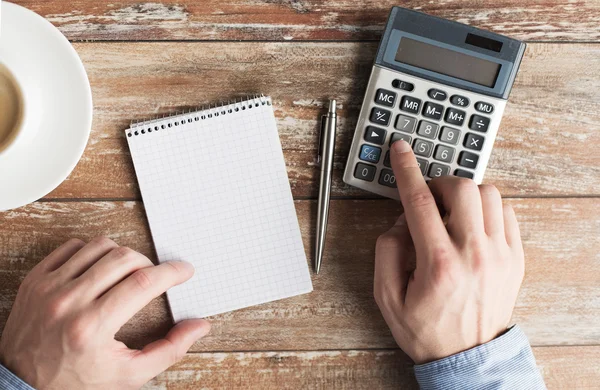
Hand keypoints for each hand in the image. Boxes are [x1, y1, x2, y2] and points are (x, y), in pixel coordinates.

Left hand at [0, 237, 209, 388]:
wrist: (22, 385)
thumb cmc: (76, 382)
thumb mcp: (128, 375)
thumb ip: (168, 350)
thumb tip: (199, 326)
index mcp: (93, 328)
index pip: (143, 283)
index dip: (171, 273)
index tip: (184, 271)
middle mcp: (69, 302)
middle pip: (125, 259)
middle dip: (149, 264)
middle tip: (153, 278)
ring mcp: (49, 287)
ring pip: (100, 246)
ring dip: (122, 255)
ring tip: (125, 274)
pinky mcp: (35, 279)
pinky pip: (72, 246)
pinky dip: (92, 252)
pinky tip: (97, 270)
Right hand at [374, 140, 523, 363]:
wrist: (468, 358)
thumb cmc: (426, 330)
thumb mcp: (387, 296)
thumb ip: (386, 251)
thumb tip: (400, 221)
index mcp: (439, 264)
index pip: (419, 201)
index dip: (406, 170)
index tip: (400, 150)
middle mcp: (474, 255)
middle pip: (461, 188)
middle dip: (439, 182)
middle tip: (427, 197)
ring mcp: (500, 255)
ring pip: (489, 194)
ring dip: (465, 193)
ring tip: (450, 211)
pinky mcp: (515, 259)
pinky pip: (507, 213)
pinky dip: (487, 208)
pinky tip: (472, 223)